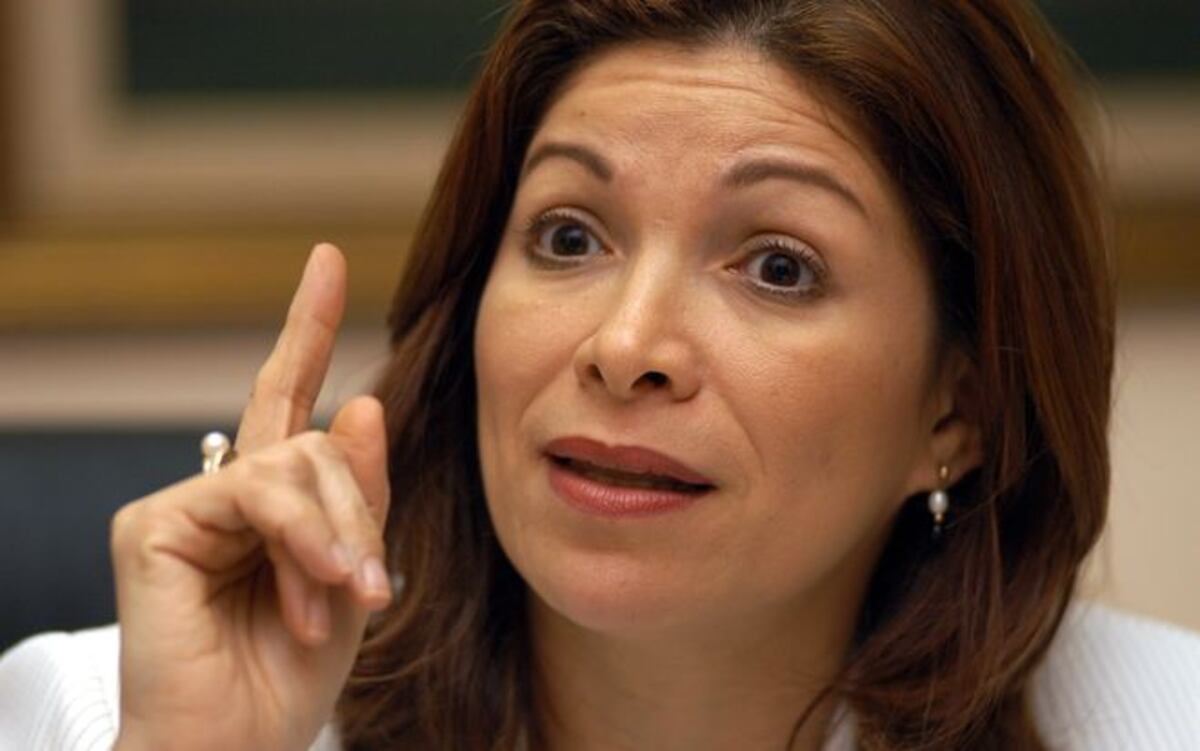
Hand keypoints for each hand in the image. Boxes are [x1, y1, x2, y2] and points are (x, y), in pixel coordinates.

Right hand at [110, 244, 390, 750]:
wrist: (236, 750)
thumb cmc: (287, 675)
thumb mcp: (352, 576)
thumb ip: (358, 494)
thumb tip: (363, 402)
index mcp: (270, 500)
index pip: (288, 396)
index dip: (307, 325)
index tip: (327, 259)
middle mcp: (223, 489)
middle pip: (315, 440)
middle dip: (359, 508)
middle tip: (373, 583)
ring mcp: (183, 504)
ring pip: (293, 462)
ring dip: (335, 534)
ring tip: (342, 597)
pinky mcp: (152, 524)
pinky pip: (255, 492)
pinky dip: (299, 540)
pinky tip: (308, 593)